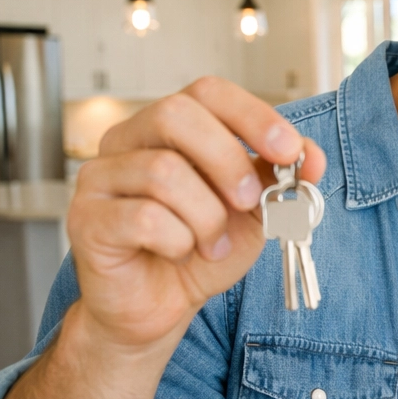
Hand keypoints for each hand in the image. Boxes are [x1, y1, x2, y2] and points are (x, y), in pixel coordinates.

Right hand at [69, 77, 325, 350]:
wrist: (161, 306)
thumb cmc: (202, 250)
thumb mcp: (254, 210)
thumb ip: (278, 177)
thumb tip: (312, 155)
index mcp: (169, 127)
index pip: (208, 91)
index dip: (254, 115)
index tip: (290, 151)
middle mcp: (127, 141)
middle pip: (176, 114)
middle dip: (228, 161)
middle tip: (250, 201)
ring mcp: (99, 177)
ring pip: (163, 172)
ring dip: (207, 216)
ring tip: (212, 244)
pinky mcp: (86, 219)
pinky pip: (143, 218)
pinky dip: (178, 241)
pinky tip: (180, 254)